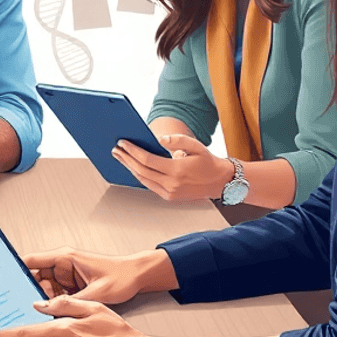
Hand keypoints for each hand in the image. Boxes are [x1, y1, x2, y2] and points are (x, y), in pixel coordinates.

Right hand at [23, 246, 171, 304]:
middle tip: (13, 307)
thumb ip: (69, 302)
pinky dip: (49, 307)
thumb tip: (44, 308)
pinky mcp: (72, 289)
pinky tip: (46, 318)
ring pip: (42, 291)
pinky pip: (54, 298)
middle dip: (24, 292)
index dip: (14, 270)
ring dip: (37, 302)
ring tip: (28, 316)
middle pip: (34, 278)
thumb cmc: (121, 276)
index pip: (31, 261)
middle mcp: (62, 266)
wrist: (138, 278)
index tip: (2, 281)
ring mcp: (66, 278)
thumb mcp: (95, 292)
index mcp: (64, 258)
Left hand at [112, 134, 233, 201]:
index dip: (133, 151)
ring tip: (121, 157)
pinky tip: (133, 167)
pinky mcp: (170, 197)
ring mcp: (170, 193)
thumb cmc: (208, 162)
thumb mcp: (196, 146)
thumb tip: (159, 139)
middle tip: (116, 150)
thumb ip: (178, 140)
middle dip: (126, 159)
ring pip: (143, 180)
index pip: (147, 160)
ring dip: (130, 168)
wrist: (220, 181)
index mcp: (177, 170)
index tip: (123, 143)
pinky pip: (150, 186)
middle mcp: (172, 184)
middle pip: (141, 171)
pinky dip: (139, 176)